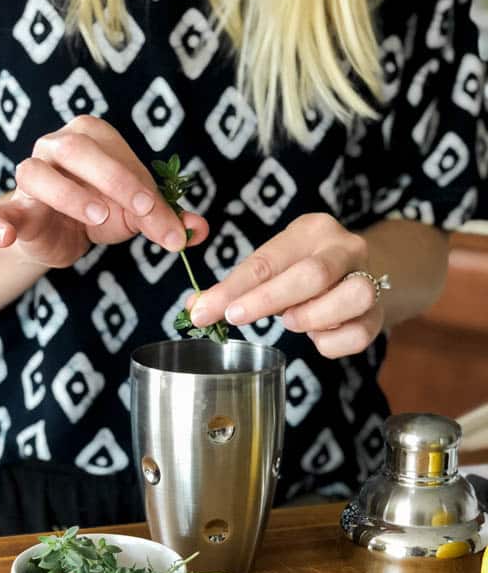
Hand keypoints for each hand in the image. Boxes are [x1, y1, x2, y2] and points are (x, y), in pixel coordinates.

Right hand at [0, 116, 207, 267]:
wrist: (59, 236)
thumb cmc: (100, 211)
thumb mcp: (137, 215)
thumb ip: (166, 219)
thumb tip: (199, 230)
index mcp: (92, 137)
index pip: (118, 154)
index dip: (146, 187)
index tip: (168, 224)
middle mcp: (56, 147)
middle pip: (78, 149)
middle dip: (115, 179)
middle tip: (142, 210)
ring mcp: (30, 176)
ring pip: (37, 172)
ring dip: (69, 195)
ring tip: (97, 217)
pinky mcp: (13, 209)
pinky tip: (4, 234)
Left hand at [188, 213, 383, 358]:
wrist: (353, 274)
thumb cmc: (300, 271)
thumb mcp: (269, 267)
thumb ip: (235, 288)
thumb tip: (196, 309)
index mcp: (312, 230)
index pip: (267, 259)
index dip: (233, 288)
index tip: (204, 311)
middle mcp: (346, 248)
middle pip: (313, 274)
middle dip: (269, 301)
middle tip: (237, 318)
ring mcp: (368, 279)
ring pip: (353, 296)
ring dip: (313, 316)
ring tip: (291, 321)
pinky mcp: (376, 314)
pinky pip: (359, 333)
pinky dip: (332, 342)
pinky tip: (315, 337)